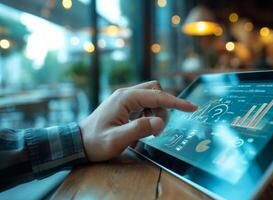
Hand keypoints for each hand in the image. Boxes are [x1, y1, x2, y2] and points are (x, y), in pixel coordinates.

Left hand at [79, 81, 196, 161]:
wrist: (78, 143)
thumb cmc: (95, 142)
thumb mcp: (116, 139)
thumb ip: (139, 129)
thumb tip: (161, 121)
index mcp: (125, 98)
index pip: (157, 96)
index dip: (176, 102)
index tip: (192, 108)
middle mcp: (126, 94)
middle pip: (155, 91)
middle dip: (163, 108)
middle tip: (156, 129)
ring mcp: (125, 99)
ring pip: (151, 98)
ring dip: (155, 114)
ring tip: (146, 132)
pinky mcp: (125, 106)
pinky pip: (144, 105)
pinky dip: (148, 116)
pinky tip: (140, 129)